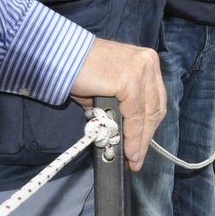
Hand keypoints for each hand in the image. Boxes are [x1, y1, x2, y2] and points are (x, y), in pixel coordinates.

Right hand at [70, 38, 165, 170]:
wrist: (59, 57)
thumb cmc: (79, 70)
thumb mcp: (109, 87)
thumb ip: (122, 105)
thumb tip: (126, 132)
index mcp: (146, 61)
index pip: (155, 100)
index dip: (150, 126)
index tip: (143, 146)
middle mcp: (148, 63)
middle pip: (155, 108)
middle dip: (146, 136)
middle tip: (137, 158)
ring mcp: (142, 70)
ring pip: (147, 115)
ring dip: (140, 141)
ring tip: (132, 158)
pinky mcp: (131, 81)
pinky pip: (135, 116)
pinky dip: (132, 136)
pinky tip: (128, 150)